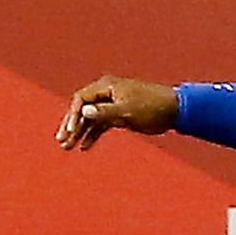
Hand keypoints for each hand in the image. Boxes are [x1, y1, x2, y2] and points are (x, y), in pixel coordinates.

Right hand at [57, 74, 180, 149]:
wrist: (173, 110)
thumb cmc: (151, 107)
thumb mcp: (127, 111)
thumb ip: (105, 112)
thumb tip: (84, 111)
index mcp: (108, 87)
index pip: (81, 99)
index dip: (72, 115)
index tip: (69, 131)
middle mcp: (107, 94)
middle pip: (83, 109)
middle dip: (72, 125)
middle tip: (62, 142)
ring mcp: (113, 104)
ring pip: (90, 119)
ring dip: (80, 132)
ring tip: (68, 147)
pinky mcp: (119, 115)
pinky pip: (101, 125)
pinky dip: (93, 135)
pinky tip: (85, 147)